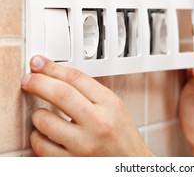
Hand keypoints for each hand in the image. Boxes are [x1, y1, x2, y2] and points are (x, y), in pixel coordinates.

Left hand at [21, 56, 153, 156]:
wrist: (131, 162)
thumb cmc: (122, 135)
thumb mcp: (114, 106)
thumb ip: (90, 91)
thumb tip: (58, 76)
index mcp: (110, 104)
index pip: (77, 79)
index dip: (53, 68)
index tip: (39, 64)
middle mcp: (98, 123)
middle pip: (61, 94)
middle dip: (38, 83)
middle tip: (28, 80)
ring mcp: (84, 145)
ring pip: (45, 121)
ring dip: (38, 114)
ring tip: (43, 114)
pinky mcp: (72, 163)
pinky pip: (41, 147)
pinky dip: (38, 137)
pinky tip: (45, 134)